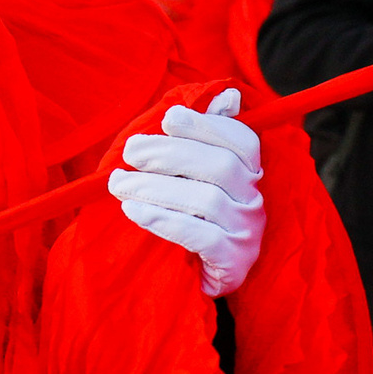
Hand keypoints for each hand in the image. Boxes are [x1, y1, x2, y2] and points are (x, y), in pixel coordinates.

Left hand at [108, 89, 266, 296]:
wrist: (205, 277)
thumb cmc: (197, 216)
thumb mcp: (200, 176)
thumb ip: (206, 137)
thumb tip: (228, 96)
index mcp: (250, 172)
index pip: (241, 141)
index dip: (206, 126)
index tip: (168, 119)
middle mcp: (254, 199)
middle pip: (220, 166)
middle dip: (170, 154)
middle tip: (130, 152)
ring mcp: (247, 232)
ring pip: (206, 200)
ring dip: (155, 188)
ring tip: (119, 185)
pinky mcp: (233, 262)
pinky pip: (201, 237)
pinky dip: (164, 220)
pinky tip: (134, 211)